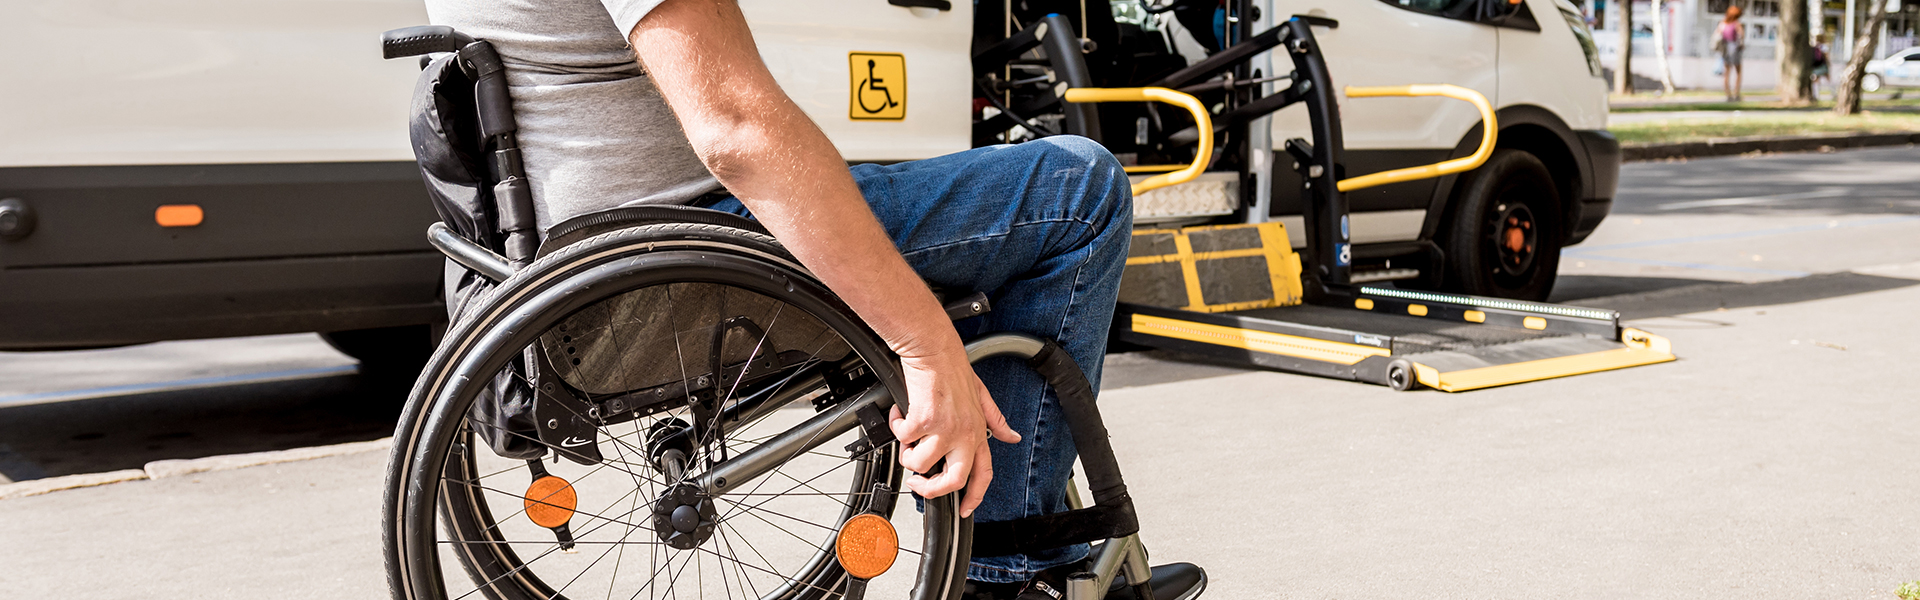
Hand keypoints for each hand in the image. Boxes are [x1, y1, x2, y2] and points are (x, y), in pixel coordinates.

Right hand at [887, 346, 1021, 517]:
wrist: (933, 348)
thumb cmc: (954, 368)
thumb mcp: (982, 395)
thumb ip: (995, 419)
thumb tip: (1011, 436)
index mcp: (979, 431)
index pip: (983, 473)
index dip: (974, 497)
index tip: (963, 509)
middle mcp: (964, 434)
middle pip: (953, 481)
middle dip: (930, 489)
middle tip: (917, 483)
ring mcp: (944, 429)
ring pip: (919, 463)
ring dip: (907, 452)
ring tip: (908, 434)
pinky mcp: (923, 420)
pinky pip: (903, 438)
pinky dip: (897, 425)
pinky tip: (901, 413)